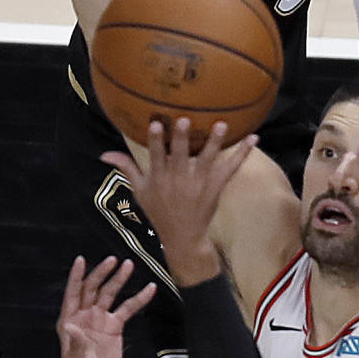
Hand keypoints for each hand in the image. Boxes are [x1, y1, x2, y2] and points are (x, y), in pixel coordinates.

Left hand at [57, 255, 155, 357]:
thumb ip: (75, 342)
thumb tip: (69, 325)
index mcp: (70, 320)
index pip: (73, 293)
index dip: (76, 276)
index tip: (81, 259)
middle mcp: (84, 315)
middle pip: (93, 288)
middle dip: (102, 273)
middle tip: (114, 260)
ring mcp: (100, 318)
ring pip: (110, 294)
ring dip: (118, 280)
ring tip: (129, 265)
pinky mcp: (115, 326)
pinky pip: (128, 309)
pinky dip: (138, 299)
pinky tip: (149, 289)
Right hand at [101, 119, 258, 286]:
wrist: (182, 237)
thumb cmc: (159, 211)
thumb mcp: (139, 191)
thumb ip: (126, 168)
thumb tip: (104, 154)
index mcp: (159, 178)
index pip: (156, 156)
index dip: (157, 141)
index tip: (156, 124)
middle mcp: (178, 180)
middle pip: (181, 156)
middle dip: (183, 139)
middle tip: (186, 120)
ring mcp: (198, 184)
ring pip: (207, 161)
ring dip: (215, 143)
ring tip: (222, 125)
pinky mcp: (215, 188)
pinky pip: (230, 169)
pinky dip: (242, 154)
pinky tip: (253, 138)